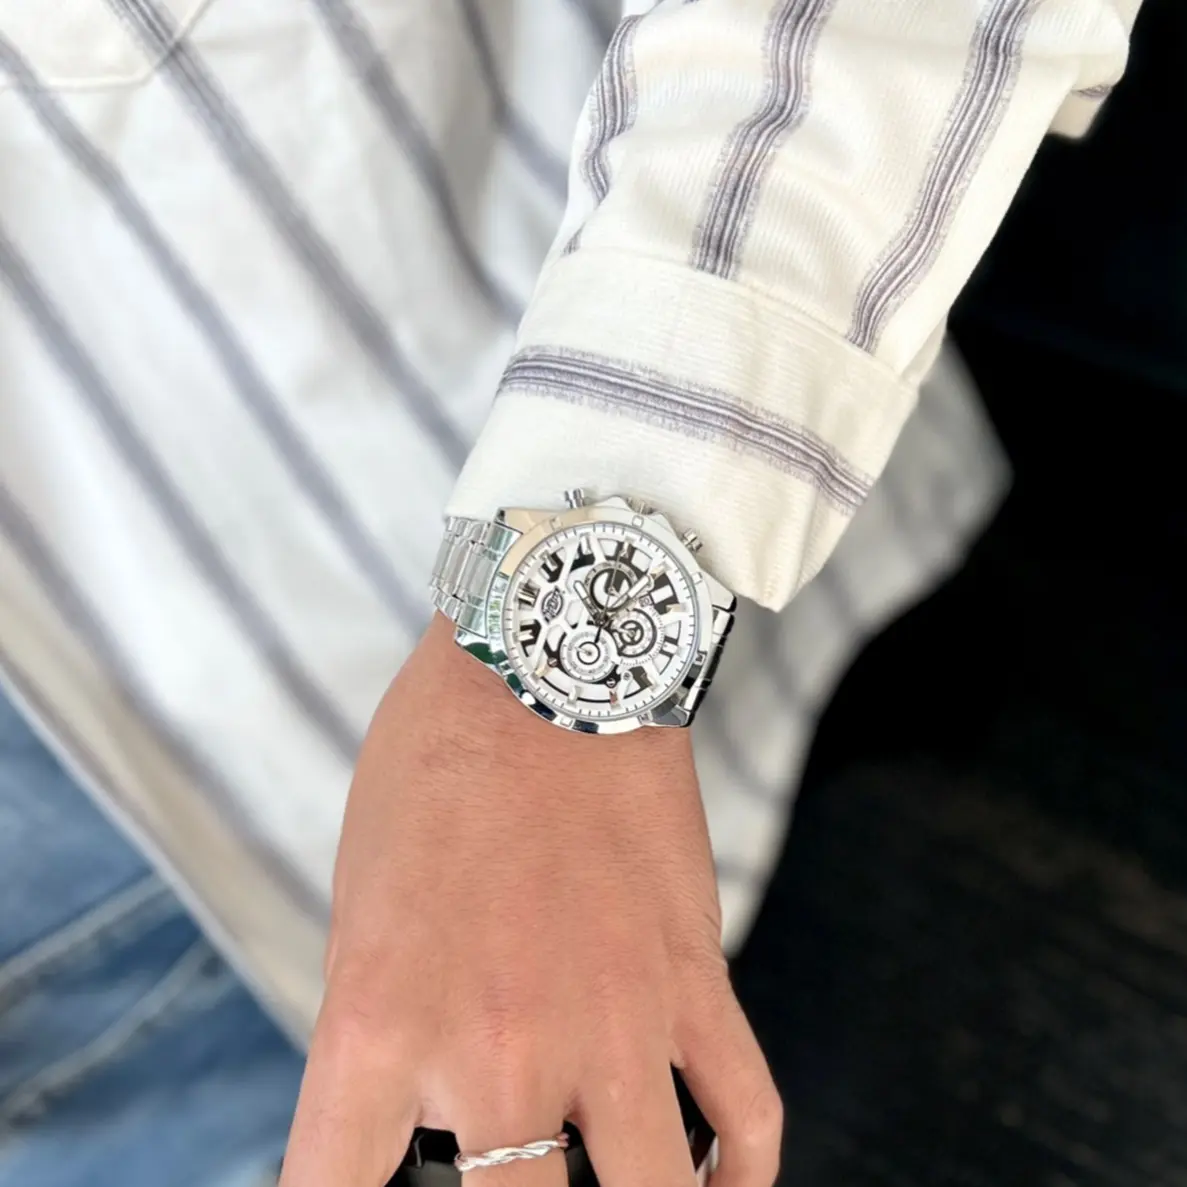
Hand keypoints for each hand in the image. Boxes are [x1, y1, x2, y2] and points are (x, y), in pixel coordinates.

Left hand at [280, 613, 781, 1186]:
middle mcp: (497, 1052)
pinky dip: (741, 1173)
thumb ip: (386, 1022)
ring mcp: (611, 1024)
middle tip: (505, 1181)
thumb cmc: (435, 761)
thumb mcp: (364, 896)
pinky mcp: (693, 980)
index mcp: (380, 1025)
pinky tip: (719, 1184)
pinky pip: (744, 1115)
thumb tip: (424, 1106)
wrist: (544, 660)